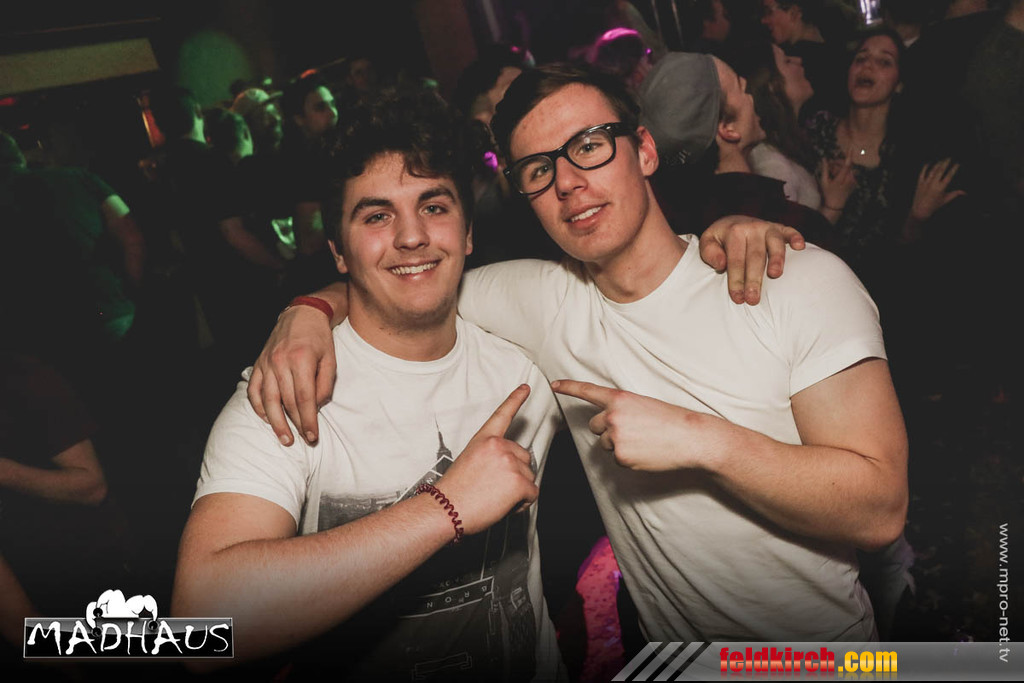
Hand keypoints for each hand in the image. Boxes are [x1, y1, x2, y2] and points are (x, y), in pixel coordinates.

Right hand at [247, 306, 335, 446]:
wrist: (302, 315)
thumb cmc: (319, 339)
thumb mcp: (330, 359)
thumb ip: (324, 385)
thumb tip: (316, 408)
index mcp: (301, 360)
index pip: (305, 398)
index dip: (308, 420)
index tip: (312, 436)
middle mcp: (281, 362)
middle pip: (287, 402)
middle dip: (296, 425)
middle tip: (303, 441)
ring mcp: (267, 363)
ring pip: (268, 399)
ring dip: (275, 422)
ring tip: (284, 438)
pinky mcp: (259, 364)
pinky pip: (254, 389)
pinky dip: (258, 406)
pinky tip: (266, 418)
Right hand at [436, 385, 539, 534]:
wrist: (446, 509)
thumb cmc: (455, 491)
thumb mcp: (469, 461)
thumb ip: (489, 455)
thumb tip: (507, 466)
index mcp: (484, 439)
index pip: (503, 415)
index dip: (515, 399)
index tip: (526, 387)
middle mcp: (499, 446)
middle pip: (523, 457)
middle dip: (514, 473)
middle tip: (492, 487)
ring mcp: (511, 462)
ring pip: (529, 476)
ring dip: (517, 489)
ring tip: (494, 497)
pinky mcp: (519, 481)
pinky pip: (532, 493)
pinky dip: (522, 502)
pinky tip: (503, 505)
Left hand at [551, 380, 720, 471]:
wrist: (691, 438)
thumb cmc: (672, 420)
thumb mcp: (644, 405)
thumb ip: (622, 410)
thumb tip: (607, 425)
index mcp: (620, 398)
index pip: (588, 391)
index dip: (569, 387)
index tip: (554, 385)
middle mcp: (613, 416)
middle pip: (594, 425)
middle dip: (607, 429)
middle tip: (633, 430)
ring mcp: (615, 437)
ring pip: (604, 443)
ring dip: (618, 443)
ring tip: (644, 441)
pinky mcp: (621, 457)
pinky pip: (616, 458)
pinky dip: (628, 457)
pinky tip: (646, 452)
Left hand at [699, 216, 805, 305]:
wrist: (733, 222)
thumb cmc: (720, 239)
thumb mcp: (708, 242)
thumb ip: (709, 252)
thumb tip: (721, 264)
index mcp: (734, 231)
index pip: (736, 260)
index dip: (736, 280)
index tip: (738, 298)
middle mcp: (753, 227)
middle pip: (755, 256)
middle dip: (754, 279)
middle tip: (753, 300)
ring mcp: (768, 227)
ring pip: (775, 244)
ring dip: (777, 259)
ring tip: (775, 275)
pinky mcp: (780, 228)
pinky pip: (790, 231)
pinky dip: (796, 237)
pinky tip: (800, 247)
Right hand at [818, 152, 856, 214]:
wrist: (836, 205)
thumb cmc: (828, 193)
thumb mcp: (824, 182)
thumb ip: (825, 169)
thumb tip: (824, 159)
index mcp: (842, 179)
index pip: (847, 164)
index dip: (849, 155)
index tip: (851, 147)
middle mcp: (850, 179)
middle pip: (847, 165)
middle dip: (838, 162)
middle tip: (829, 164)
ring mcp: (853, 181)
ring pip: (848, 169)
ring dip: (840, 167)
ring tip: (832, 171)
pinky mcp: (855, 182)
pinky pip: (850, 174)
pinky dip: (844, 172)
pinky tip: (836, 176)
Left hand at [910, 158, 965, 222]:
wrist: (920, 210)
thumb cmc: (934, 205)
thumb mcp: (946, 200)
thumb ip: (955, 194)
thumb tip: (965, 192)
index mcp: (941, 188)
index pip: (949, 176)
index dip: (954, 169)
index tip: (957, 163)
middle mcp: (933, 184)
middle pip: (940, 170)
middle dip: (945, 163)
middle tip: (949, 157)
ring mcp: (925, 183)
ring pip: (932, 170)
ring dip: (937, 164)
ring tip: (942, 160)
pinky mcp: (919, 183)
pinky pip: (922, 173)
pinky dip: (925, 167)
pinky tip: (929, 162)